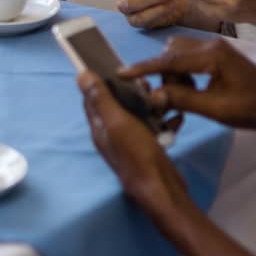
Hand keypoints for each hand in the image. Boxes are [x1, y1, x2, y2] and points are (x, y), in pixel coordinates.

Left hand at [77, 70, 193, 219]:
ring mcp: (131, 142)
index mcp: (100, 128)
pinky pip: (155, 127)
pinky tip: (175, 118)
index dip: (100, 81)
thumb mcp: (117, 122)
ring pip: (138, 114)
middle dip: (131, 91)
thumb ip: (100, 99)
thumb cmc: (137, 154)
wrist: (163, 188)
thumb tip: (80, 75)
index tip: (115, 66)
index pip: (93, 98)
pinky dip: (164, 121)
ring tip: (162, 97)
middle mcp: (112, 135)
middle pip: (118, 104)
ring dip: (150, 104)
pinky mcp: (149, 147)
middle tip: (146, 83)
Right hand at [126, 37, 255, 130]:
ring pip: (178, 53)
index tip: (121, 74)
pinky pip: (189, 56)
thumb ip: (183, 100)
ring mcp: (215, 47)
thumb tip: (152, 96)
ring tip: (182, 97)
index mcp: (212, 55)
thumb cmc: (252, 109)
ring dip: (173, 74)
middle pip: (171, 51)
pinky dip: (183, 72)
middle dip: (162, 73)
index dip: (143, 68)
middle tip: (167, 100)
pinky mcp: (217, 54)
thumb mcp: (216, 109)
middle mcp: (211, 45)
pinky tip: (192, 91)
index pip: (169, 59)